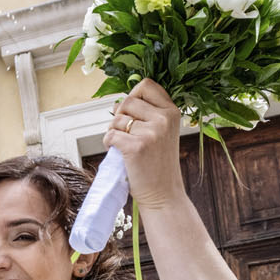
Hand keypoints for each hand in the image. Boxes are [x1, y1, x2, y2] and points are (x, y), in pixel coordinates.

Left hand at [104, 80, 185, 210]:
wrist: (163, 194)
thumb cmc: (158, 164)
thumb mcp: (163, 132)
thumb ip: (148, 113)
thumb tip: (119, 102)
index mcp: (172, 111)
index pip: (146, 85)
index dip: (132, 95)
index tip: (132, 113)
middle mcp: (164, 119)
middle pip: (127, 100)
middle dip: (119, 115)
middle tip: (124, 133)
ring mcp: (151, 132)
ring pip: (117, 118)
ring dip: (113, 130)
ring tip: (123, 145)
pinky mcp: (136, 146)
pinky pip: (110, 134)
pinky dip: (108, 143)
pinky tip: (118, 153)